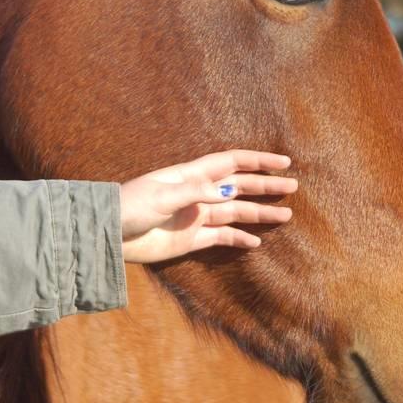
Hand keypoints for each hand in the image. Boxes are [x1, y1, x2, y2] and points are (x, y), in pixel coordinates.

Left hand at [120, 150, 296, 262]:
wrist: (109, 234)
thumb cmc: (130, 207)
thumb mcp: (160, 195)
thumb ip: (193, 192)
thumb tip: (224, 191)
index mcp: (192, 175)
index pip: (232, 163)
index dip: (259, 161)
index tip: (283, 162)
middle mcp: (199, 193)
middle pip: (240, 186)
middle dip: (266, 186)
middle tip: (293, 187)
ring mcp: (197, 216)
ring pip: (236, 212)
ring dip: (260, 213)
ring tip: (286, 216)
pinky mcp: (192, 239)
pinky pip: (222, 236)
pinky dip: (240, 238)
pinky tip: (257, 241)